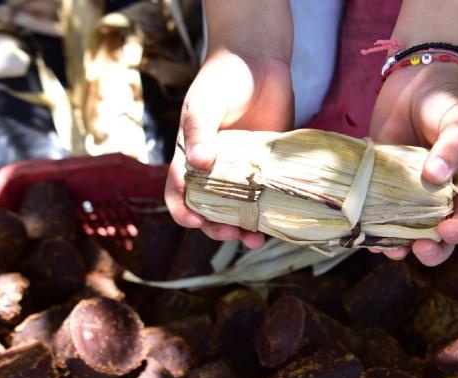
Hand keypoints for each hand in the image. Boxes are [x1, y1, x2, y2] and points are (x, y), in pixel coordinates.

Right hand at [165, 1, 293, 248]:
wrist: (260, 58)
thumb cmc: (223, 77)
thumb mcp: (205, 101)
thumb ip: (199, 129)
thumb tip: (198, 163)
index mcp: (190, 156)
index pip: (179, 193)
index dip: (184, 211)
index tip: (197, 221)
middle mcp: (215, 169)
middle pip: (210, 209)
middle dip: (217, 227)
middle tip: (231, 232)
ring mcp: (243, 170)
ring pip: (239, 209)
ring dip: (244, 227)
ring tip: (255, 239)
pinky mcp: (268, 166)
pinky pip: (267, 196)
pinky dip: (270, 212)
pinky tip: (278, 223)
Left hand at [369, 61, 457, 266]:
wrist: (417, 75)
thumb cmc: (447, 99)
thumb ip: (452, 148)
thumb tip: (435, 177)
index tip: (446, 231)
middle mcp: (435, 196)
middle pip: (434, 237)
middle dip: (428, 250)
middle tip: (417, 248)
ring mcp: (406, 191)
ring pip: (402, 229)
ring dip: (394, 243)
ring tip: (384, 246)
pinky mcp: (380, 182)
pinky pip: (376, 210)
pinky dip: (369, 224)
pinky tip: (361, 229)